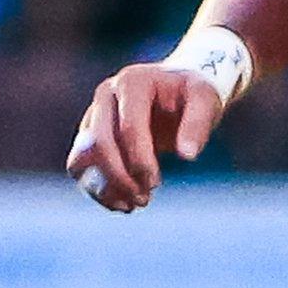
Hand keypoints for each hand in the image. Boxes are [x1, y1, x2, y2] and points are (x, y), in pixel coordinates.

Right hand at [65, 64, 221, 212]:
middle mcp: (106, 95)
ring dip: (102, 187)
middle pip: (98, 144)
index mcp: (133, 82)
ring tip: (131, 205)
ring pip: (80, 158)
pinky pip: (81, 167)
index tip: (156, 183)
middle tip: (143, 200)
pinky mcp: (89, 135)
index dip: (139, 160)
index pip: (129, 128)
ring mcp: (94, 115)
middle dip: (119, 177)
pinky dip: (96, 189)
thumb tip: (187, 156)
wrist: (179, 88)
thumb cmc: (194, 93)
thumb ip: (198, 125)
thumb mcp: (206, 100)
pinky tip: (122, 203)